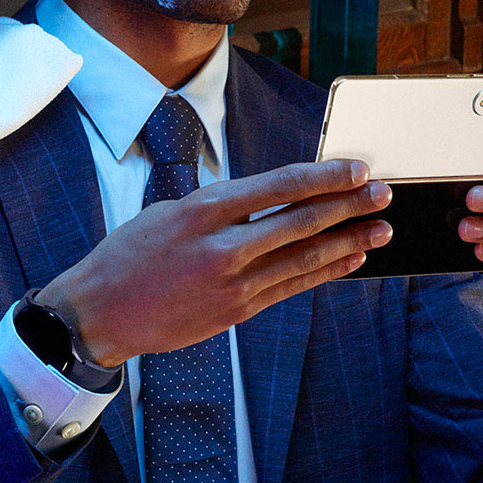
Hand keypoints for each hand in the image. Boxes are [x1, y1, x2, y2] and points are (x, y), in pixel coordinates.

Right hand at [37, 159, 392, 365]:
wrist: (100, 313)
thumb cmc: (129, 254)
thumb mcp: (169, 211)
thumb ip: (221, 204)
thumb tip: (270, 194)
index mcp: (203, 210)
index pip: (278, 186)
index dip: (324, 177)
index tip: (355, 168)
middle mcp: (223, 247)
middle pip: (301, 221)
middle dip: (349, 205)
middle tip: (382, 193)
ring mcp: (233, 284)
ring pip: (304, 258)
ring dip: (349, 241)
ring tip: (381, 228)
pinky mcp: (237, 311)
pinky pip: (292, 287)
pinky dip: (325, 272)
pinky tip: (350, 260)